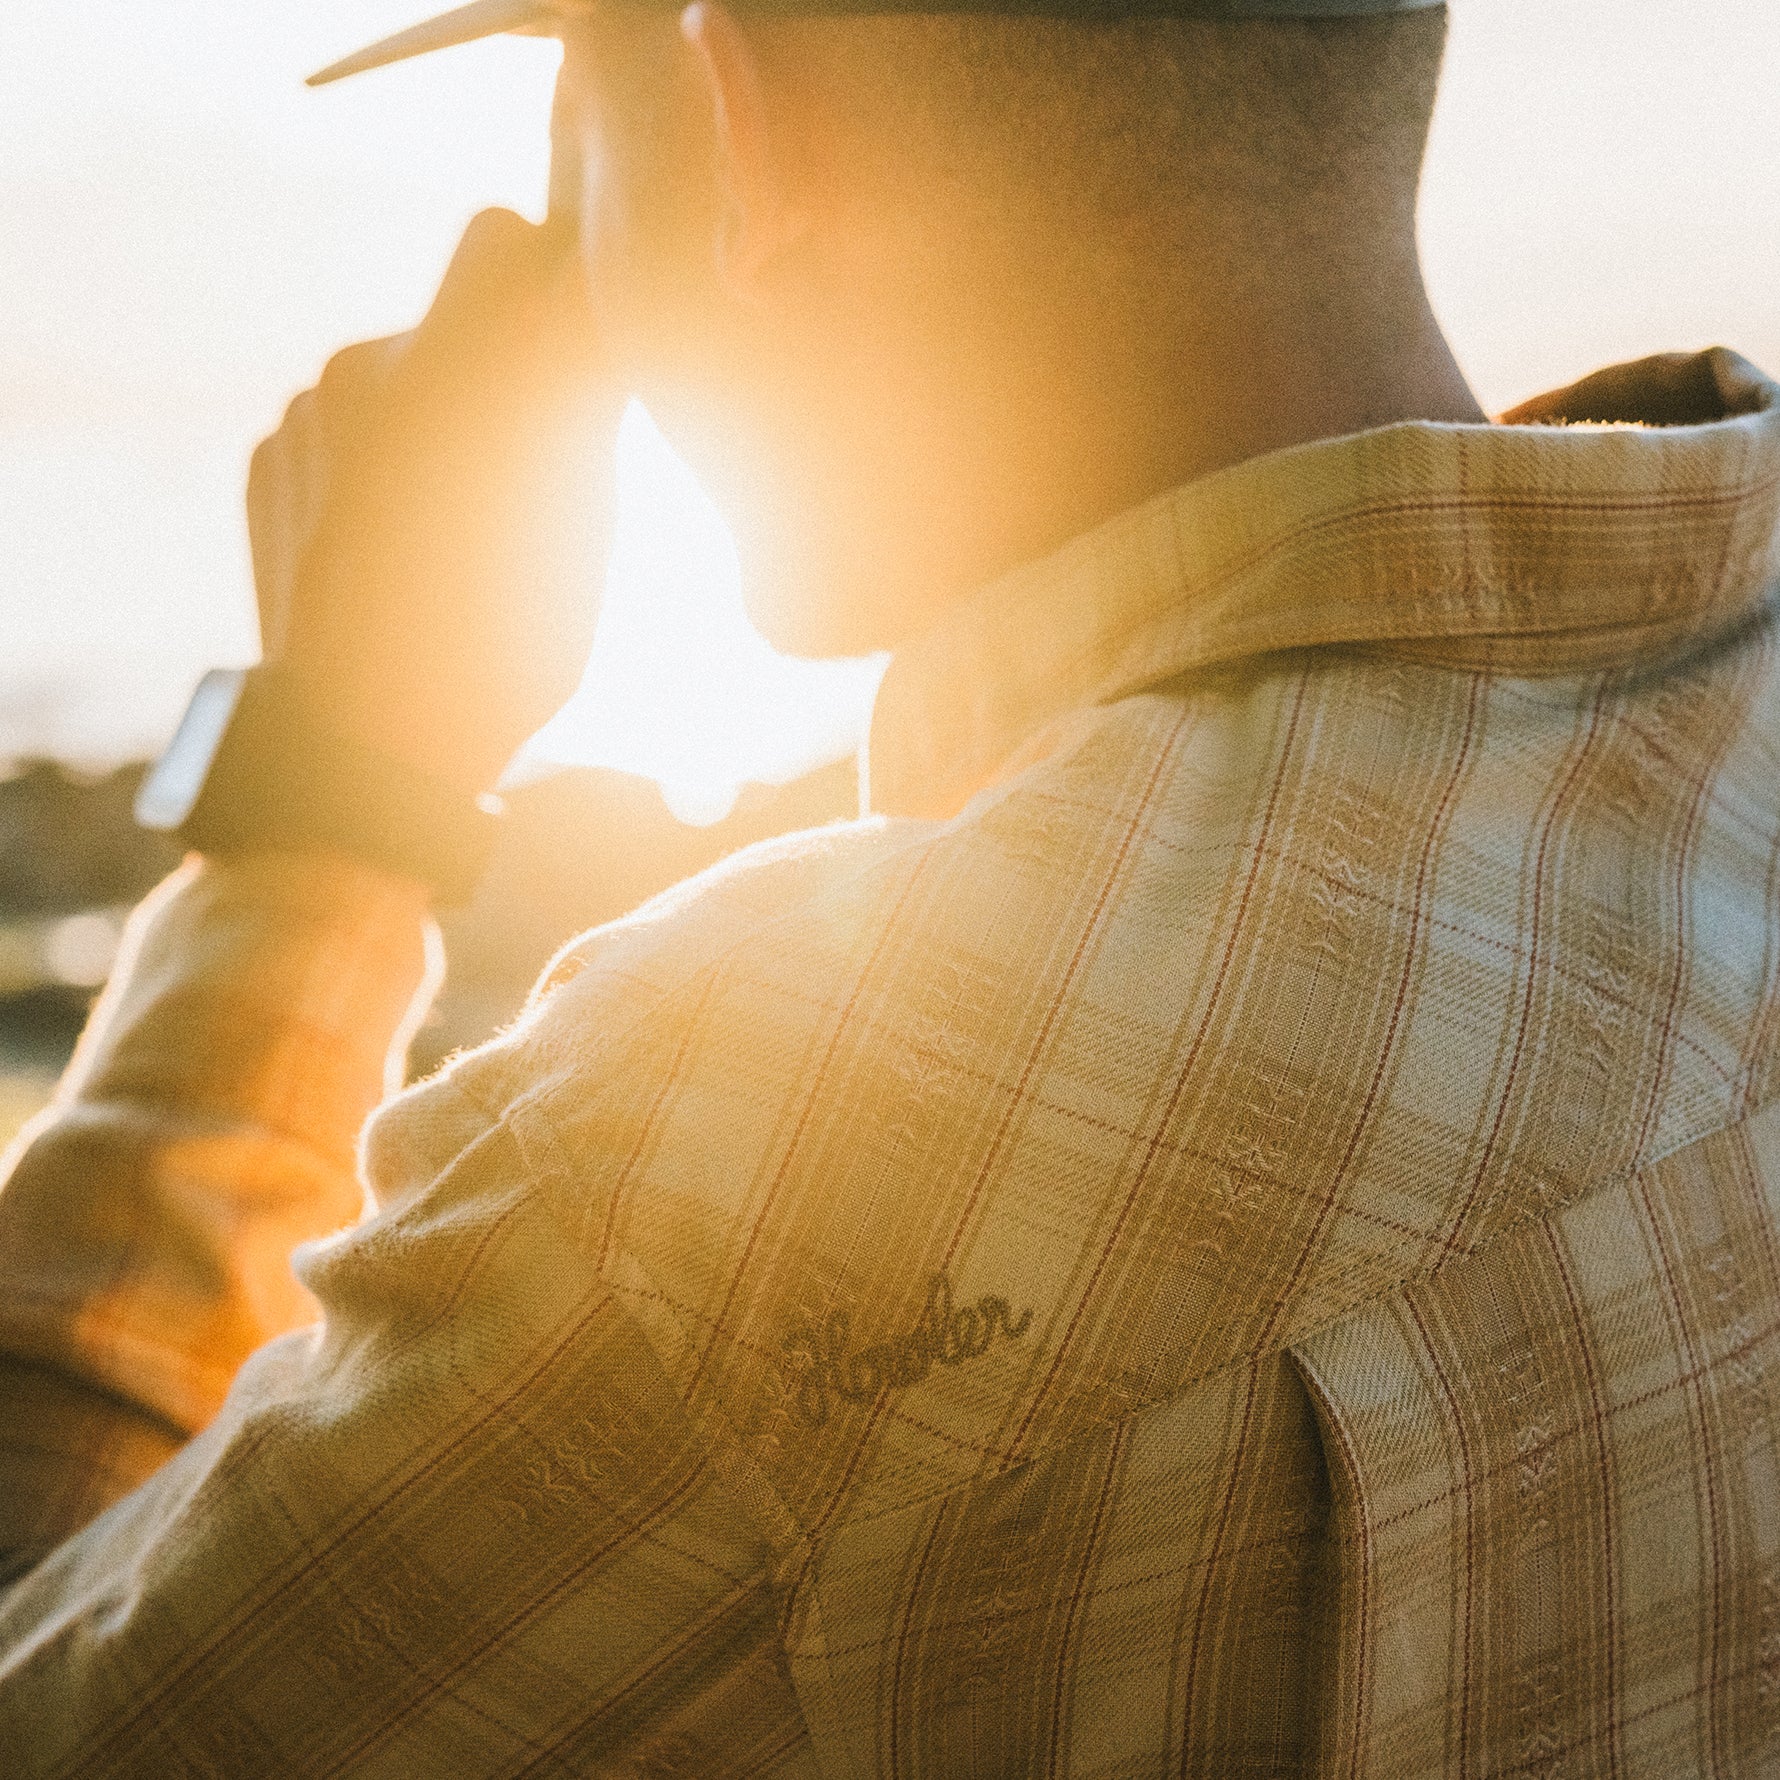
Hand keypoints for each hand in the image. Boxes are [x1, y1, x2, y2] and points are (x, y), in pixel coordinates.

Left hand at [247, 204, 615, 797]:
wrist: (362, 746)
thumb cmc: (501, 655)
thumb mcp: (585, 535)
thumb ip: (580, 413)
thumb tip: (590, 340)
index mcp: (479, 373)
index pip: (542, 243)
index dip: (586, 272)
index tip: (611, 327)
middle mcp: (384, 358)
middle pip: (481, 267)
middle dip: (526, 316)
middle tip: (554, 410)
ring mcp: (315, 401)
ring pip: (413, 350)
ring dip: (450, 397)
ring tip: (468, 510)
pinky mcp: (272, 446)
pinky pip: (350, 413)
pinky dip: (385, 450)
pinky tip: (401, 537)